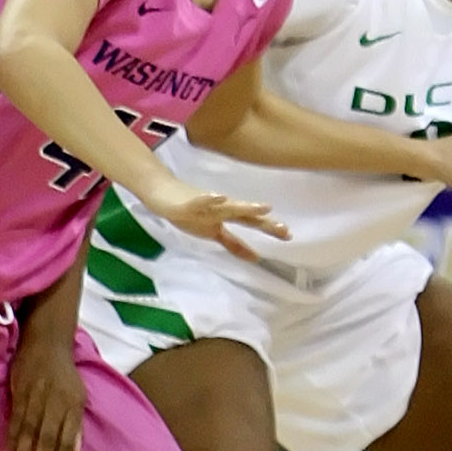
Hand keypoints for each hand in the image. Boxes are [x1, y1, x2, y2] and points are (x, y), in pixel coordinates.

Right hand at [5, 334, 84, 450]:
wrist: (48, 343)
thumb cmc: (65, 374)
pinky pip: (15, 421)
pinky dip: (11, 441)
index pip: (67, 440)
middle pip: (48, 440)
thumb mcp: (79, 397)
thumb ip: (75, 426)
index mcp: (75, 406)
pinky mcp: (20, 394)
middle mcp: (57, 404)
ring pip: (30, 433)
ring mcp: (37, 399)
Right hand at [137, 176, 289, 261]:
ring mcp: (206, 205)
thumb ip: (234, 243)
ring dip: (247, 207)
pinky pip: (200, 201)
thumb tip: (255, 258)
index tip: (289, 236)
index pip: (251, 225)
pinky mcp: (188, 201)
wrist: (162, 192)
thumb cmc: (190, 211)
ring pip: (229, 206)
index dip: (269, 230)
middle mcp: (221, 210)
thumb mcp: (213, 233)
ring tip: (265, 208)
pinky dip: (210, 199)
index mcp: (227, 218)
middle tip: (285, 229)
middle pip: (247, 217)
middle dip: (265, 223)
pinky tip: (220, 196)